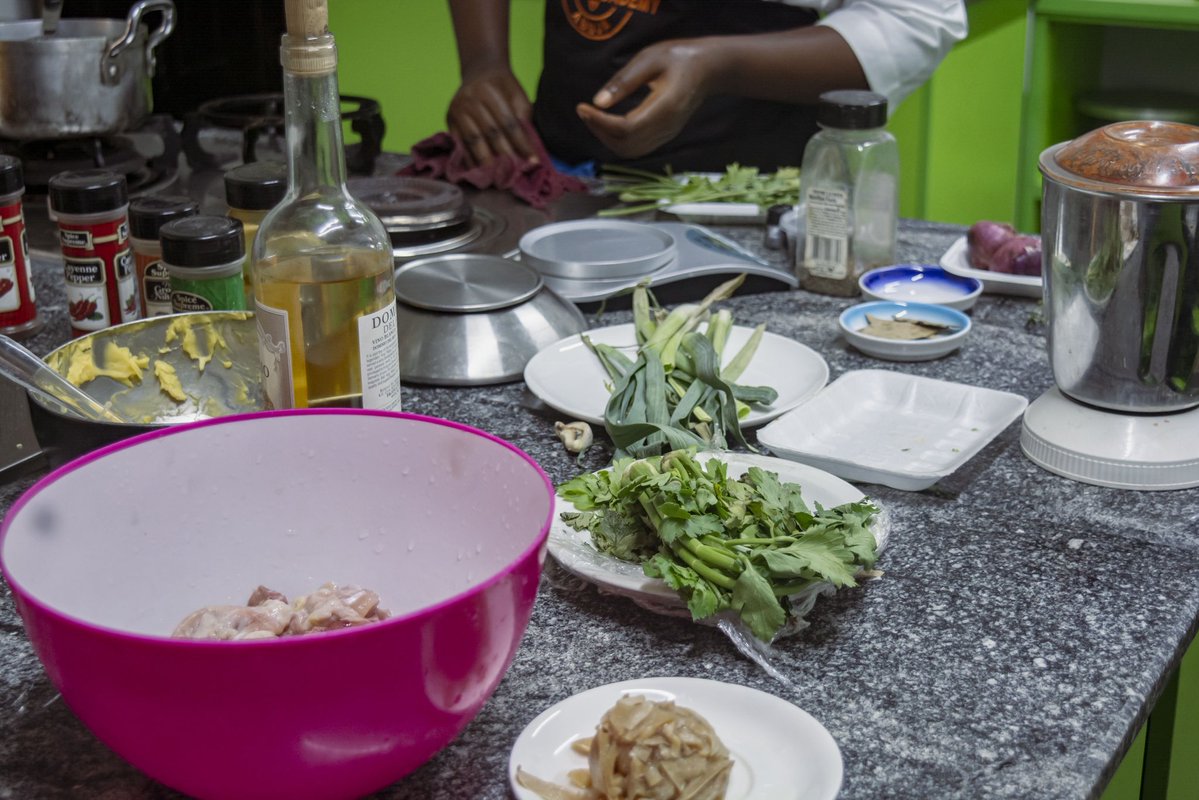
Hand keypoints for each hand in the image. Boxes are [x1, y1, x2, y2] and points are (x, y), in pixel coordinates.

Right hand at [447, 68, 536, 166]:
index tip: (532, 162)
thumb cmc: (504, 87)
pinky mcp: (449, 119)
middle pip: (491, 133)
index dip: (521, 144)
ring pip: (474, 140)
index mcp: (492, 91)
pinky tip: (478, 171)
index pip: (509, 123)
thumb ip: (523, 117)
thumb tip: (528, 147)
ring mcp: (458, 109)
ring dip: (486, 161)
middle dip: (505, 156)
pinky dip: (469, 158)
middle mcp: (472, 99)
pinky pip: (460, 143)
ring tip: (496, 177)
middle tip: (514, 174)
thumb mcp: (517, 96)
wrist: (480, 71)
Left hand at [575, 39, 714, 159]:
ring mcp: (666, 135)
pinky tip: (607, 123)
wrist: (708, 70)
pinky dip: (617, 140)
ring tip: (593, 118)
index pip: (627, 128)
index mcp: (665, 107)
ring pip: (630, 151)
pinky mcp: (664, 136)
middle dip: (600, 132)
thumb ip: (624, 81)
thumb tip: (598, 102)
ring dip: (606, 138)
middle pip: (626, 145)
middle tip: (585, 112)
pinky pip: (636, 147)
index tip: (583, 107)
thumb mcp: (649, 59)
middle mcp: (666, 127)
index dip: (601, 123)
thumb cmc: (679, 58)